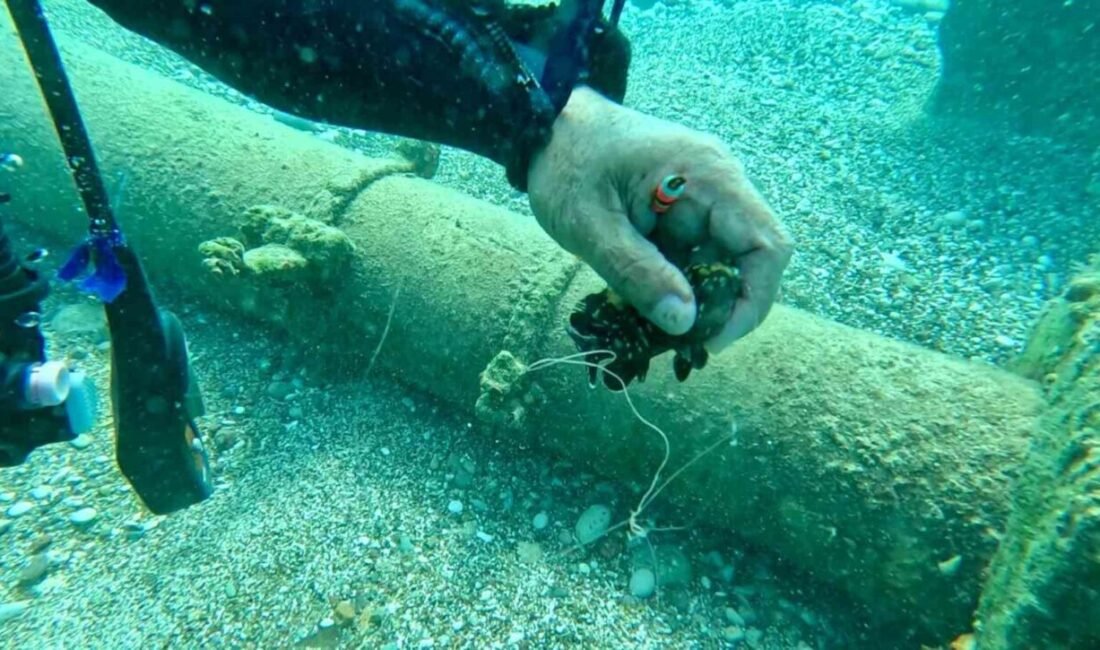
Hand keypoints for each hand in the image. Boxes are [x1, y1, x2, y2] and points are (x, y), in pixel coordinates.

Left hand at [527, 87, 792, 352]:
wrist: (544, 127)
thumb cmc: (566, 163)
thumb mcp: (590, 225)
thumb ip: (636, 272)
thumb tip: (685, 323)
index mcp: (708, 177)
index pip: (767, 246)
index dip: (752, 300)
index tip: (710, 338)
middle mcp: (718, 186)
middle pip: (748, 262)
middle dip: (717, 308)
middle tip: (672, 341)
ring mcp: (702, 199)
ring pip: (720, 266)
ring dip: (692, 302)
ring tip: (650, 328)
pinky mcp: (682, 213)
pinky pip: (694, 259)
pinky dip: (674, 287)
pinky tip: (642, 304)